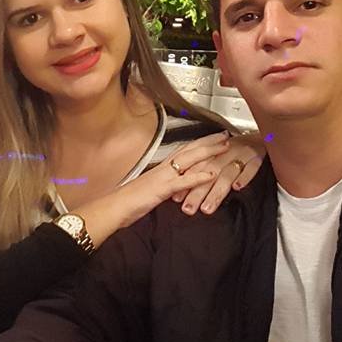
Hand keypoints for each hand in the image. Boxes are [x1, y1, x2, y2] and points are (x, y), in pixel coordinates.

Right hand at [75, 132, 229, 246]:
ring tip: (225, 146)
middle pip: (190, 150)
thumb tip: (175, 187)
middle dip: (209, 141)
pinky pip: (183, 181)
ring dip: (208, 152)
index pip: (185, 151)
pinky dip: (198, 176)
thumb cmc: (129, 201)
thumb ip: (165, 186)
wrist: (114, 207)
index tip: (214, 137)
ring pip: (189, 160)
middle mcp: (164, 168)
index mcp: (162, 168)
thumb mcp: (151, 190)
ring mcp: (164, 177)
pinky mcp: (162, 189)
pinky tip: (212, 174)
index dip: (200, 143)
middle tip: (226, 134)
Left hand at [174, 132, 264, 214]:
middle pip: (208, 173)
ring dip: (216, 191)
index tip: (176, 198)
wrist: (260, 137)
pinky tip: (237, 187)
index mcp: (213, 153)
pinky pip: (251, 167)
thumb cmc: (235, 150)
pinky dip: (244, 177)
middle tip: (189, 208)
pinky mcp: (256, 158)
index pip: (196, 167)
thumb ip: (201, 171)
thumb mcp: (218, 157)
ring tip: (208, 208)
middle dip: (197, 192)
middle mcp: (225, 154)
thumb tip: (182, 191)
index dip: (186, 182)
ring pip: (227, 174)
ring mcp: (241, 156)